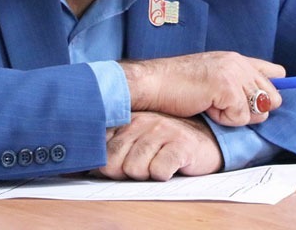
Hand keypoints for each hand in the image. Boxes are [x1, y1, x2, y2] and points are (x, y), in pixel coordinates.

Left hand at [94, 112, 222, 180]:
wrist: (207, 140)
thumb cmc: (168, 144)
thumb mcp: (138, 141)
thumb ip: (113, 148)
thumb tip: (88, 168)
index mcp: (128, 119)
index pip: (100, 148)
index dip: (106, 165)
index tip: (118, 165)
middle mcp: (143, 121)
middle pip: (113, 163)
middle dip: (124, 173)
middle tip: (144, 166)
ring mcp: (162, 131)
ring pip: (134, 169)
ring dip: (146, 174)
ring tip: (159, 164)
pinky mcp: (181, 145)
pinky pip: (159, 171)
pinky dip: (163, 175)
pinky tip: (172, 166)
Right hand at [121, 51, 284, 125]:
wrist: (153, 84)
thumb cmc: (177, 87)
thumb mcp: (213, 80)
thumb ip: (238, 86)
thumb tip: (265, 107)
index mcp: (237, 59)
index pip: (275, 73)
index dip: (276, 90)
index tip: (280, 100)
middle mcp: (239, 63)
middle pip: (272, 97)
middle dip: (253, 110)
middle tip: (224, 108)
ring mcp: (235, 73)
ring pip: (257, 109)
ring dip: (236, 116)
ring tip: (211, 105)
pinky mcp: (228, 87)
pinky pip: (240, 117)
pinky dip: (223, 119)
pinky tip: (205, 106)